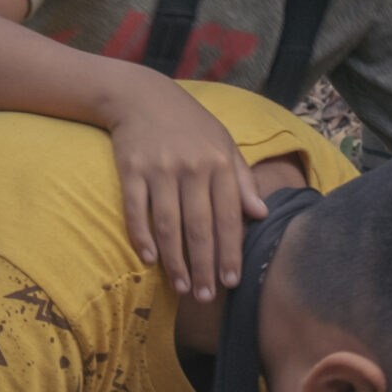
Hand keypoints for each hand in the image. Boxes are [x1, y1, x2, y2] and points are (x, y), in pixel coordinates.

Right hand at [109, 76, 267, 303]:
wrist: (141, 96)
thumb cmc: (190, 124)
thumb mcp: (223, 143)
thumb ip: (242, 179)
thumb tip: (261, 215)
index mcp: (219, 162)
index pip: (228, 217)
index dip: (230, 252)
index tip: (231, 282)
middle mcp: (191, 167)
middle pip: (199, 227)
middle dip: (204, 266)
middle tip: (205, 296)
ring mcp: (159, 168)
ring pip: (169, 224)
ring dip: (175, 260)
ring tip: (181, 287)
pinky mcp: (131, 169)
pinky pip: (137, 210)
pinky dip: (142, 236)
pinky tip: (149, 259)